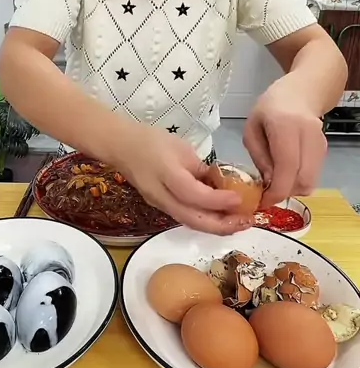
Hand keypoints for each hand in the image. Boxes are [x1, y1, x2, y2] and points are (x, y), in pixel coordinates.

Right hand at [111, 124, 252, 235]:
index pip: (194, 195)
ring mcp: (159, 204)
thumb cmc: (151, 141)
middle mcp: (161, 195)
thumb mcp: (182, 148)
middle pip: (193, 219)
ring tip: (238, 223)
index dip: (219, 200)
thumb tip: (222, 184)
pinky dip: (205, 221)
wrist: (121, 147)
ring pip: (190, 222)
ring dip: (216, 226)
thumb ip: (201, 169)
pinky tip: (220, 217)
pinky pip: (185, 218)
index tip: (240, 199)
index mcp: (166, 174)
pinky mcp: (160, 206)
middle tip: (247, 221)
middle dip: (222, 225)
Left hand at [244, 78, 326, 206]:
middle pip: (303, 179)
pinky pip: (313, 176)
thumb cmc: (270, 109)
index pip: (287, 166)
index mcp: (285, 125)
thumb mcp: (252, 128)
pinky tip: (286, 172)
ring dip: (291, 189)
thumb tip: (269, 183)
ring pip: (310, 182)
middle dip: (284, 193)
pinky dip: (298, 181)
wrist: (301, 93)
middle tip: (267, 192)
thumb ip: (258, 156)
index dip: (276, 190)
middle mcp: (308, 134)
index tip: (262, 201)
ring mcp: (320, 143)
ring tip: (275, 179)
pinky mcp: (325, 151)